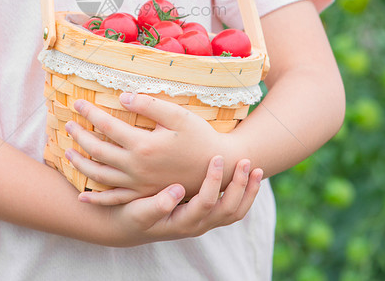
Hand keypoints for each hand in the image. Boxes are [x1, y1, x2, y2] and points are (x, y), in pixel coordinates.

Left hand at [65, 93, 237, 203]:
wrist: (216, 168)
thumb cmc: (199, 137)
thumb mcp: (178, 115)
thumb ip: (150, 105)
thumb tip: (122, 97)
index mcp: (143, 144)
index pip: (107, 126)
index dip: (90, 113)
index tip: (78, 103)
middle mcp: (136, 167)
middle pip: (97, 150)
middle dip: (80, 136)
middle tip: (69, 124)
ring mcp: (138, 184)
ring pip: (100, 176)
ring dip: (80, 164)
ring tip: (68, 152)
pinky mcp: (142, 195)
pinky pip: (114, 200)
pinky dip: (96, 199)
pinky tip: (82, 196)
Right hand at [103, 155, 262, 246]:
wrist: (128, 226)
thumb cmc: (130, 215)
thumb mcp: (137, 212)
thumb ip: (157, 205)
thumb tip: (177, 191)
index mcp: (183, 223)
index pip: (207, 203)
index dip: (214, 181)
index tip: (216, 158)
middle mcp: (198, 226)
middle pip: (229, 210)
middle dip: (240, 186)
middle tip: (245, 161)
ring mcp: (204, 222)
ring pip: (235, 212)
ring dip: (248, 192)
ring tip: (256, 169)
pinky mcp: (206, 214)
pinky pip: (232, 208)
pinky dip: (244, 194)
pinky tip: (247, 176)